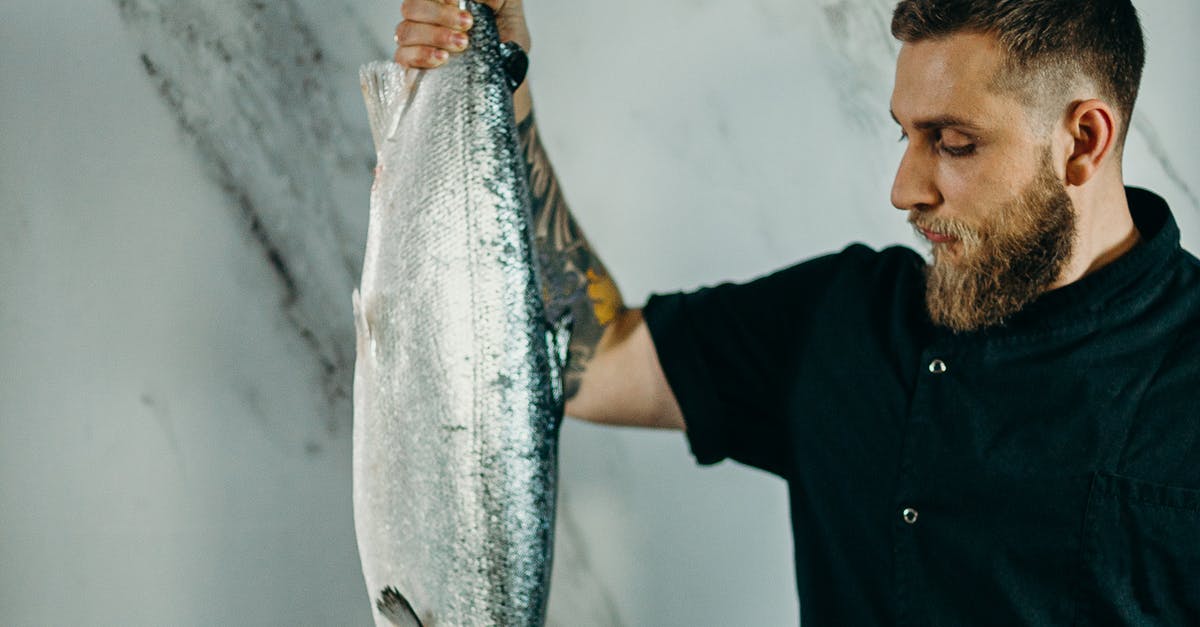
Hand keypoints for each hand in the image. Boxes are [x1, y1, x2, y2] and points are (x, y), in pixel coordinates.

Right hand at [394, 0, 531, 68]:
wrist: (508, 72)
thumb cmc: (505, 37)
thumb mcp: (508, 9)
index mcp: (444, 2)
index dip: (440, 0)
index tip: (461, 5)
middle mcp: (425, 18)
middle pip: (411, 7)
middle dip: (439, 15)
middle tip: (467, 25)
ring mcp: (416, 41)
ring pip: (405, 31)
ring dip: (434, 36)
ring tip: (461, 44)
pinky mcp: (413, 66)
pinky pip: (403, 57)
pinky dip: (422, 55)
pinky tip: (442, 58)